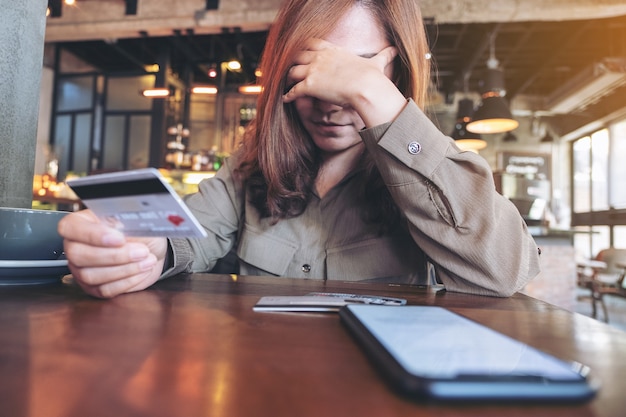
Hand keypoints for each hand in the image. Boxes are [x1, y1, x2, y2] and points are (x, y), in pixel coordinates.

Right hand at [58, 210, 167, 297]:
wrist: (152, 249)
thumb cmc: (140, 231)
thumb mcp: (133, 220)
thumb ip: (123, 223)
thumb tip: (121, 229)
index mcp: (80, 223)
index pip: (70, 227)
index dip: (93, 235)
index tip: (120, 238)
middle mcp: (75, 246)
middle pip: (78, 255)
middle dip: (115, 255)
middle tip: (141, 251)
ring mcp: (81, 269)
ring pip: (90, 275)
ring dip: (125, 269)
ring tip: (147, 260)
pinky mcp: (94, 287)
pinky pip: (105, 289)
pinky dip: (127, 281)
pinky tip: (143, 271)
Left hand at [283, 38, 405, 125]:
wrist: (366, 87)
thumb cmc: (372, 76)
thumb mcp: (377, 63)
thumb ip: (383, 56)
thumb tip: (394, 50)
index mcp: (333, 50)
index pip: (312, 44)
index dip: (305, 49)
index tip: (302, 55)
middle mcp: (320, 57)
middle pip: (298, 56)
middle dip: (293, 62)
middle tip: (290, 71)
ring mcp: (313, 70)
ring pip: (292, 72)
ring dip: (288, 78)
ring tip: (286, 84)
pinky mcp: (309, 85)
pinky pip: (293, 90)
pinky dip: (288, 95)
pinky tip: (285, 99)